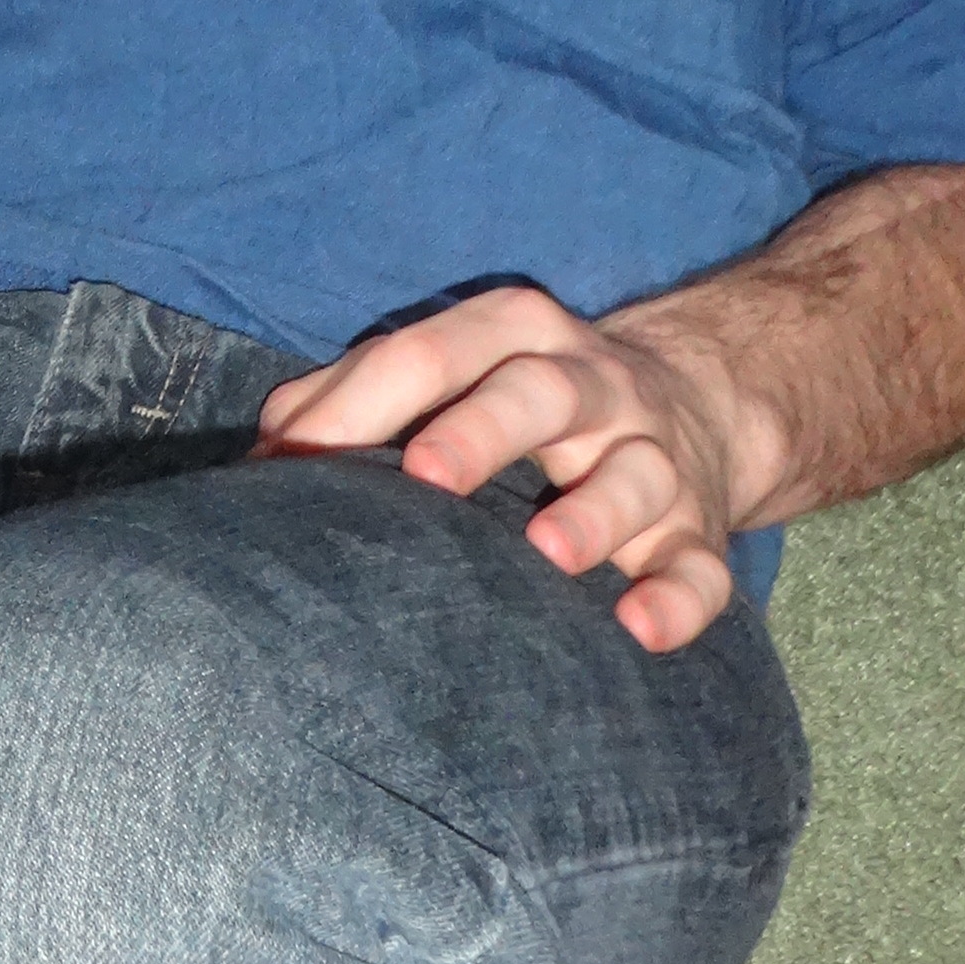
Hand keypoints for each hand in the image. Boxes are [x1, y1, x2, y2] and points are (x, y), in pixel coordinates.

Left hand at [256, 281, 764, 653]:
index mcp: (512, 335)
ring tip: (546, 553)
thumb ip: (349, 400)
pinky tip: (639, 629)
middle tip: (425, 475)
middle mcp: (590, 385)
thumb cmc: (521, 398)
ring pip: (633, 474)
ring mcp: (653, 456)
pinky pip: (701, 566)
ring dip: (593, 513)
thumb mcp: (448, 370)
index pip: (431, 352)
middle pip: (539, 391)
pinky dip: (678, 597)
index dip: (362, 402)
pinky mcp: (699, 530)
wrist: (699, 401)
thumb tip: (262, 459)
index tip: (297, 461)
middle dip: (481, 428)